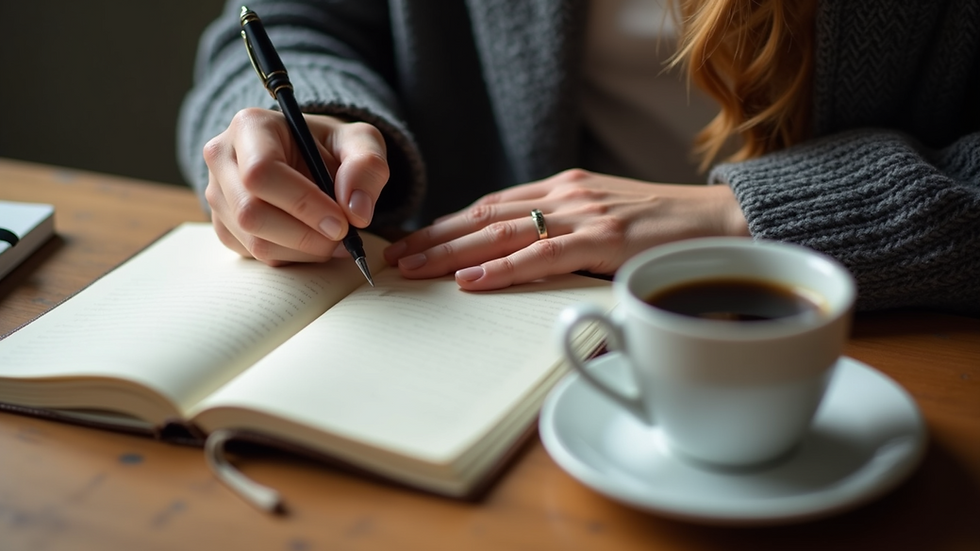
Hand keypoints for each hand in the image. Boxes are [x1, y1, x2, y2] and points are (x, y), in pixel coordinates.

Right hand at [202, 108, 388, 265]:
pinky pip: (256, 256)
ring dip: (304, 251)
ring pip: (254, 241)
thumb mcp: (361, 142)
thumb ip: (367, 167)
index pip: (262, 172)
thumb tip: (356, 212)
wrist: (310, 157)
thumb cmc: (332, 146)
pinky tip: (314, 241)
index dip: (303, 204)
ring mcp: (218, 195)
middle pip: (251, 213)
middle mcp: (222, 159)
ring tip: (335, 239)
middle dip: (305, 235)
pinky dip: (294, 257)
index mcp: (250, 126)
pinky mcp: (224, 226)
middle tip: (344, 238)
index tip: (342, 224)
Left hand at [383, 169, 749, 289]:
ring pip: (501, 232)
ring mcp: (583, 214)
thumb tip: (526, 263)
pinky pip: (542, 255)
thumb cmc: (666, 229)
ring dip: (451, 253)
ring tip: (414, 270)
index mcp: (564, 190)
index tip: (415, 243)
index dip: (448, 225)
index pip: (491, 206)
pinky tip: (470, 281)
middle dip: (435, 238)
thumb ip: (568, 236)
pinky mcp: (605, 239)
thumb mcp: (607, 222)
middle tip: (395, 259)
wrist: (724, 221)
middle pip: (484, 216)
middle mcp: (566, 195)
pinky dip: (502, 268)